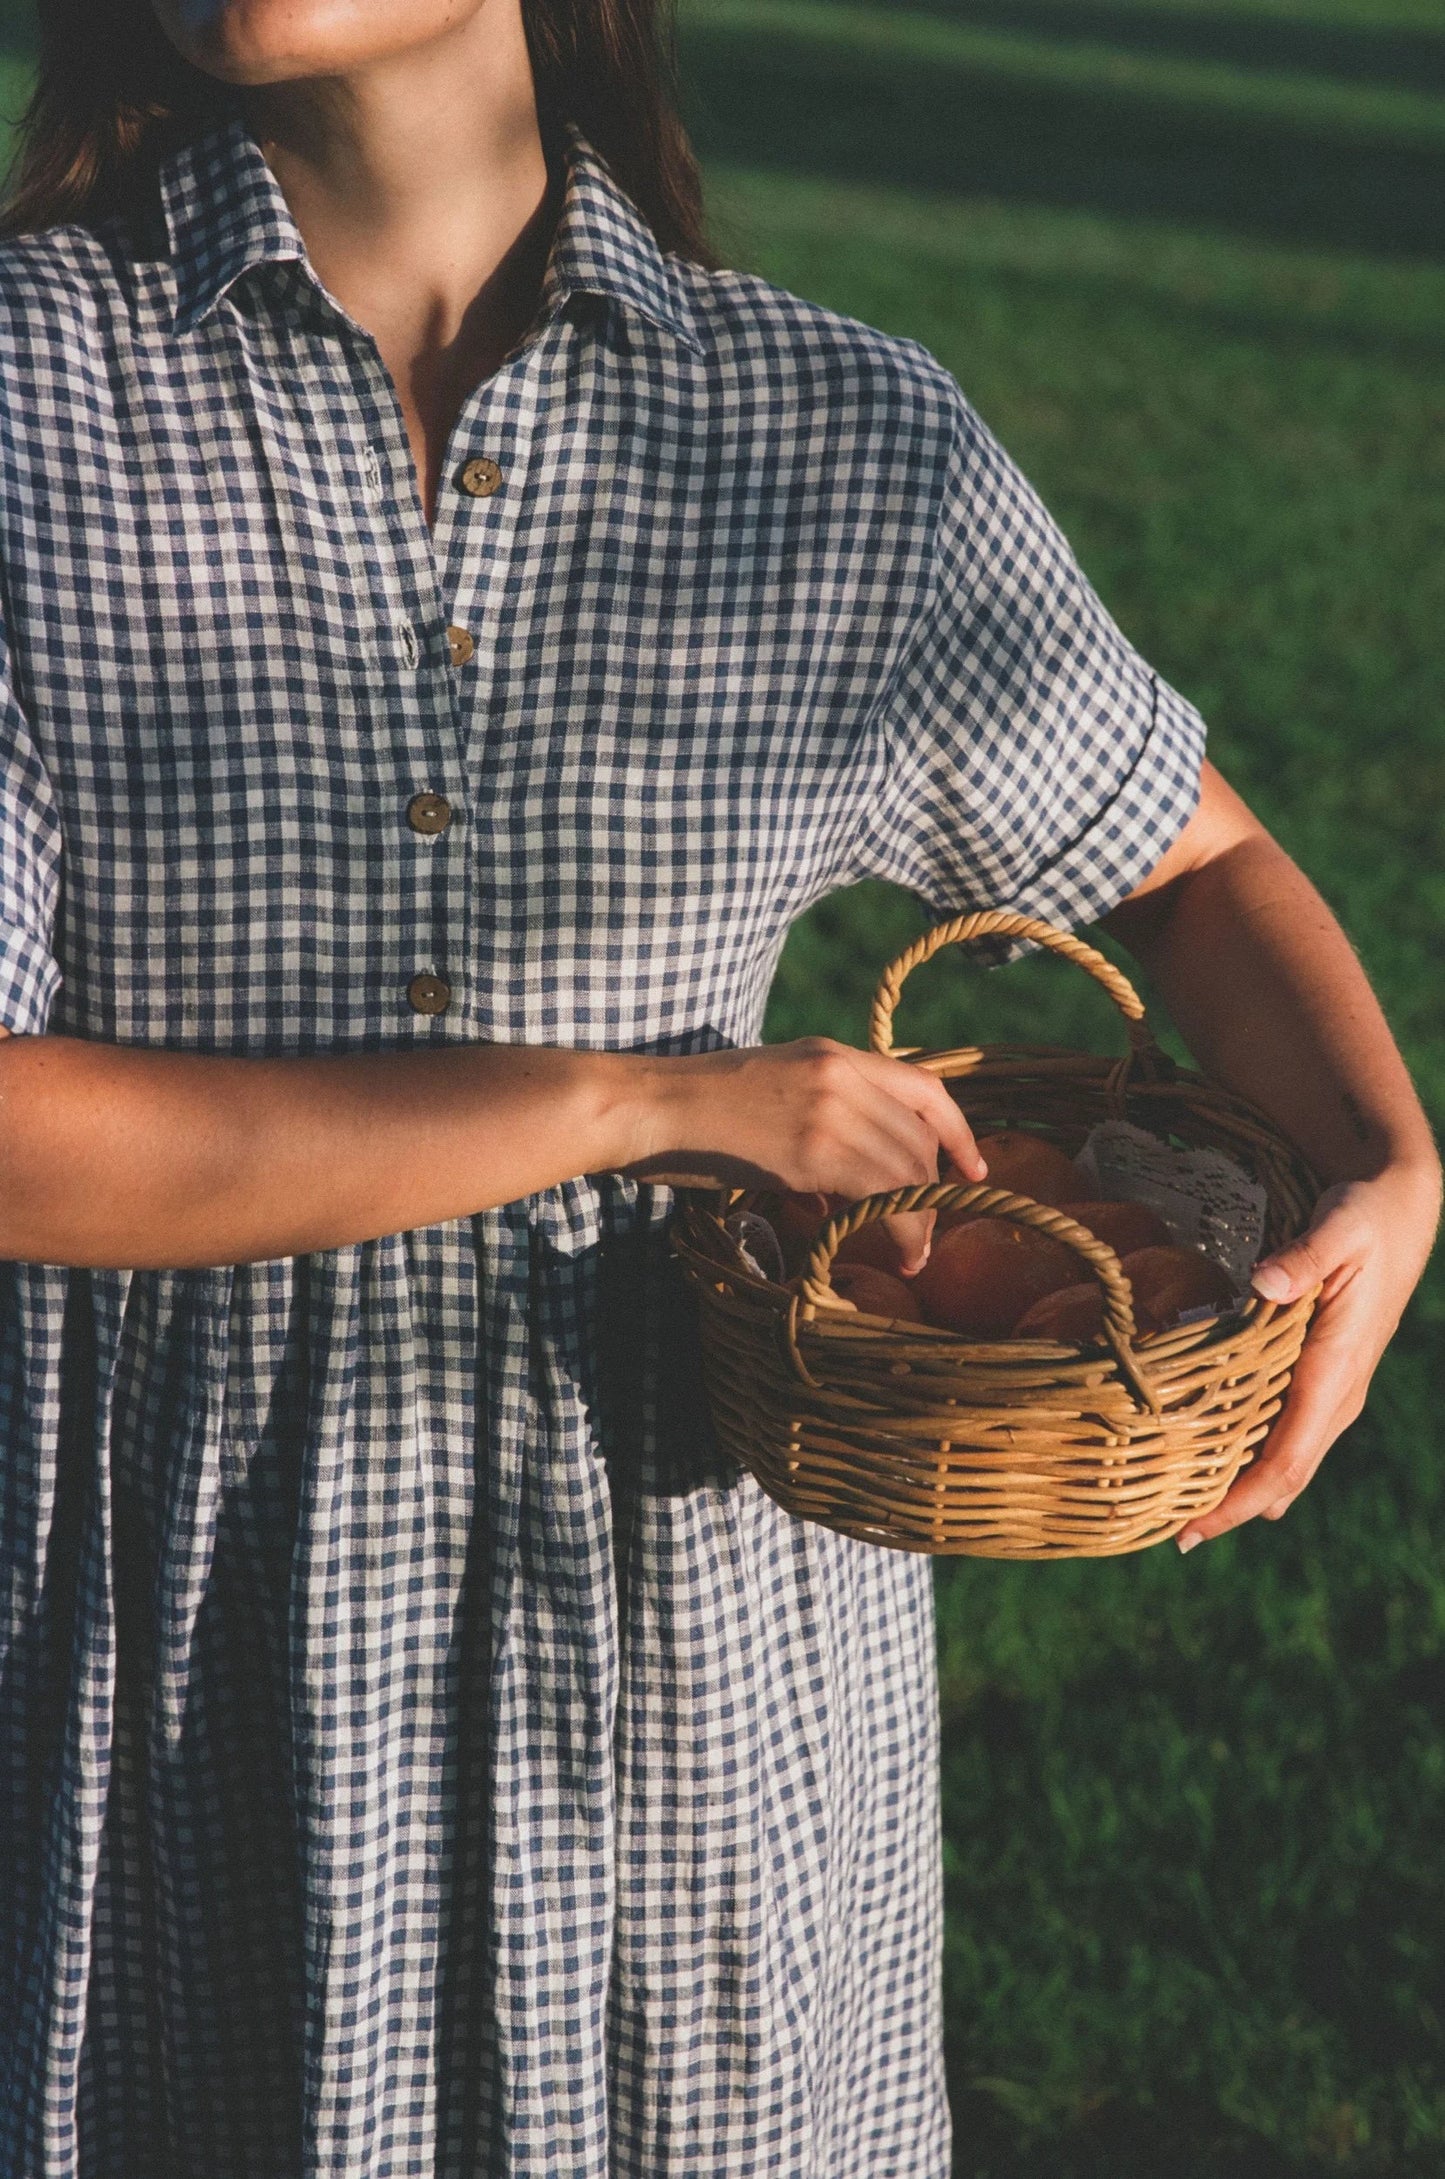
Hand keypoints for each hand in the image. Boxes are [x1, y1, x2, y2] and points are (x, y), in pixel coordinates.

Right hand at [621, 1037, 986, 1272]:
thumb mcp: (766, 1103)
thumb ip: (811, 1137)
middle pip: (921, 1134)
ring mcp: (830, 1107)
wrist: (645, 1107)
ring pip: (911, 1167)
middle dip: (935, 1188)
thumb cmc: (690, 1116)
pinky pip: (885, 1192)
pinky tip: (897, 1251)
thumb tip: (832, 1201)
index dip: (958, 1130)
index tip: (973, 1169)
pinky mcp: (813, 1149)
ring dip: (923, 1218)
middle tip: (923, 1232)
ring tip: (913, 1253)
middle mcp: (841, 1073)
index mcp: (831, 1054)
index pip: (924, 1084)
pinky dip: (903, 1227)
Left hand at [1175, 1166, 1440, 1551]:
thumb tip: (1263, 1282)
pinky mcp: (1323, 1379)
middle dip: (1232, 1508)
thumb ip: (1303, 1259)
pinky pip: (1286, 1433)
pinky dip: (1250, 1455)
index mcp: (1336, 1372)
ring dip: (1239, 1486)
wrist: (1402, 1213)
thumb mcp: (1339, 1230)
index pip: (1287, 1460)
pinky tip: (1210, 1456)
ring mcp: (1333, 1392)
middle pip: (1284, 1476)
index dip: (1240, 1500)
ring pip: (1287, 1460)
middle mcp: (1337, 1395)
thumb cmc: (1367, 1219)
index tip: (1194, 1527)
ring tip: (1180, 1505)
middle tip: (1171, 1532)